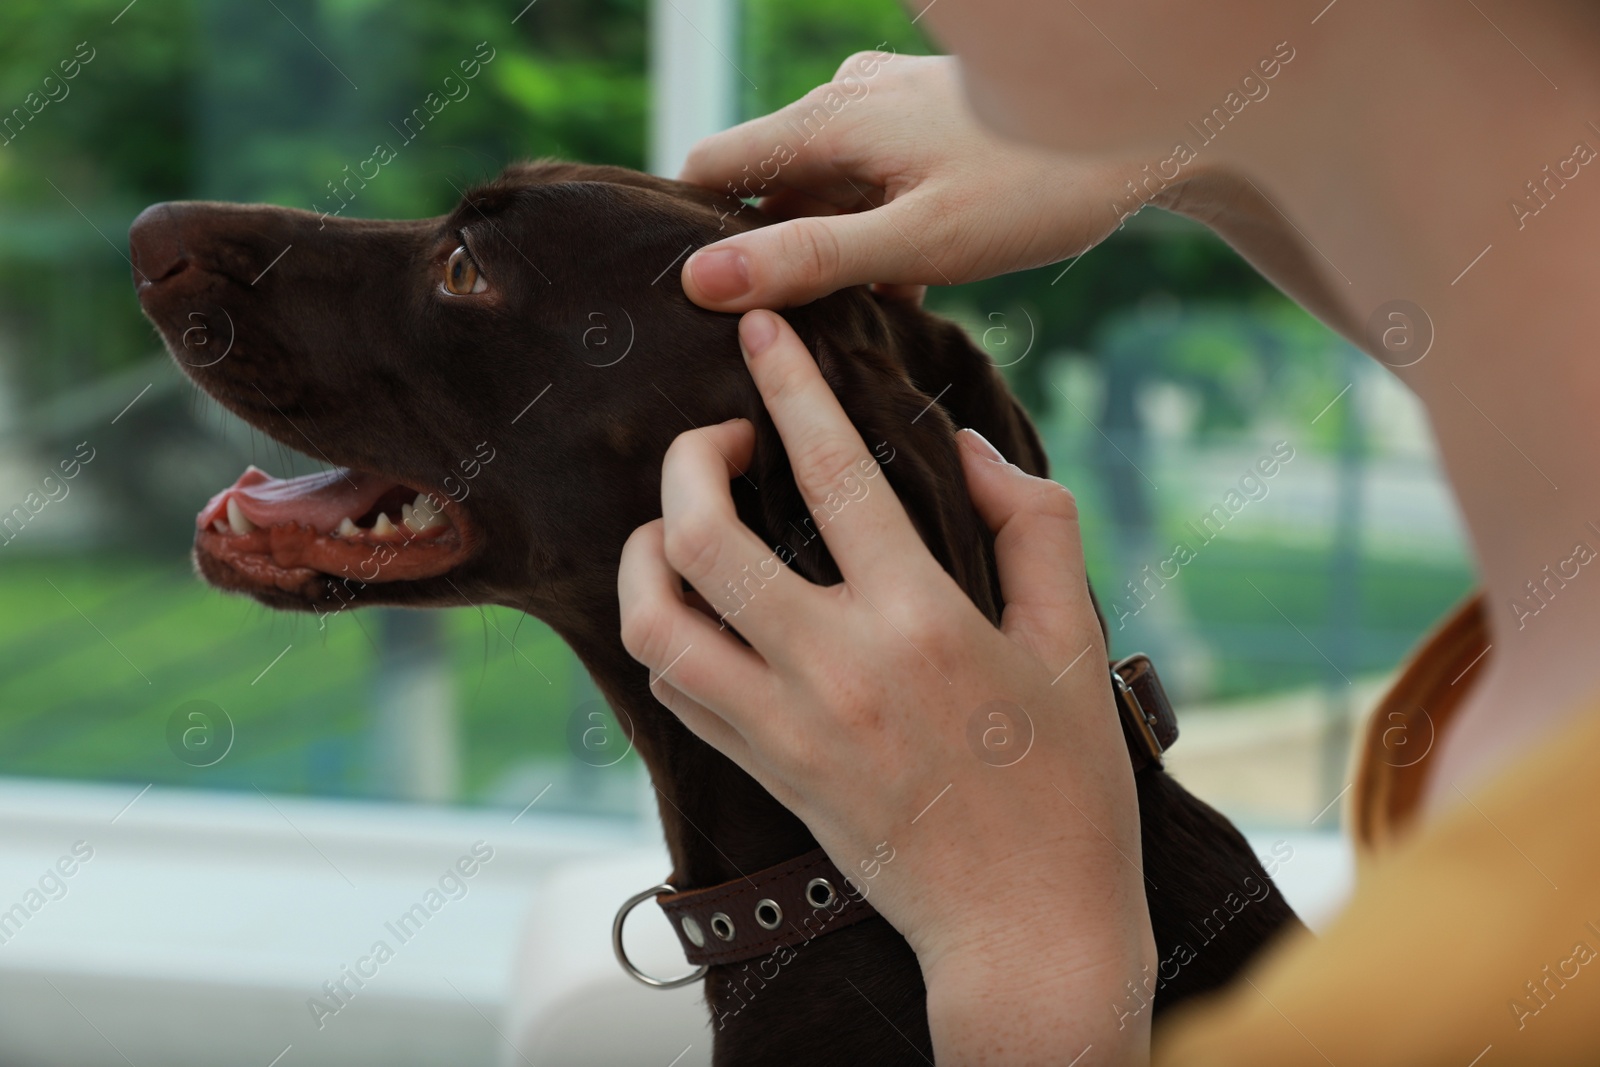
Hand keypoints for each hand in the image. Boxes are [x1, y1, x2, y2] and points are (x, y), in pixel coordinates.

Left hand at [618, 310, 1155, 1063]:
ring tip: (677, 524)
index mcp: (920, 621)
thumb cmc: (1066, 787)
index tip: (762, 330)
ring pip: (657, 621)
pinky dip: (664, 630)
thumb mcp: (1075, 642)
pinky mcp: (765, 773)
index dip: (789, 387)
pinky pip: (676, 689)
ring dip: (644, 554)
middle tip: (717, 438)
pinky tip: (692, 605)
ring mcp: (785, 728)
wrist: (1026, 930)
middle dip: (685, 461)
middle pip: (701, 538)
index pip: (833, 475)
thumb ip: (1032, 525)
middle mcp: (835, 668)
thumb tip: (970, 447)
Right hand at [677, 53, 1140, 309]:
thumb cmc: (1040, 184)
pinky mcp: (925, 130)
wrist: (1151, 128)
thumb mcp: (918, 241)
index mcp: (828, 119)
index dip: (690, 233)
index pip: (709, 167)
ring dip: (830, 251)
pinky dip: (873, 236)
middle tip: (783, 335)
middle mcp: (846, 101)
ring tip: (856, 320)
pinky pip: (869, 187)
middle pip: (766, 184)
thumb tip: (701, 281)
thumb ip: (810, 259)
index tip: (693, 304)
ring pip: (823, 190)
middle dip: (769, 253)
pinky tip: (905, 289)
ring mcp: (888, 111)